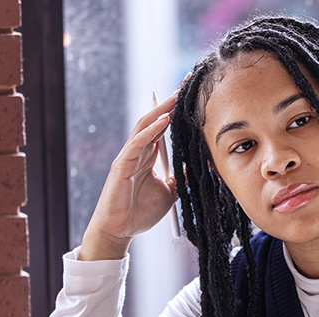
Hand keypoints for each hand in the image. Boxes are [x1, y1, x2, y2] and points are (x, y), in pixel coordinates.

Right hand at [79, 92, 178, 260]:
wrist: (120, 231)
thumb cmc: (141, 212)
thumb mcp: (171, 193)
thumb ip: (182, 178)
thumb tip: (198, 168)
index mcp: (148, 156)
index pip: (163, 127)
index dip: (176, 111)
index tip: (191, 95)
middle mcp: (138, 151)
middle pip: (154, 120)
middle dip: (170, 102)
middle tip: (186, 84)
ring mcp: (128, 157)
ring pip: (144, 126)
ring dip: (161, 110)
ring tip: (177, 95)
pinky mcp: (121, 166)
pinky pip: (137, 144)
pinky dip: (151, 131)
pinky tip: (163, 120)